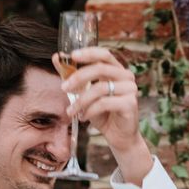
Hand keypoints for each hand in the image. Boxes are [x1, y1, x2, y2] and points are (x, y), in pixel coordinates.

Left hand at [52, 47, 152, 184]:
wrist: (117, 136)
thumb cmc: (102, 113)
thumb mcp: (84, 93)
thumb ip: (72, 75)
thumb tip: (57, 57)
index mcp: (117, 70)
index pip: (104, 54)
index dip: (89, 53)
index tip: (72, 55)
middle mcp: (126, 76)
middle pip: (100, 69)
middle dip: (78, 77)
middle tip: (64, 88)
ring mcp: (131, 89)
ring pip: (100, 87)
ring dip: (81, 100)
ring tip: (71, 111)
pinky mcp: (131, 103)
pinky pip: (105, 103)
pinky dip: (90, 110)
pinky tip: (84, 117)